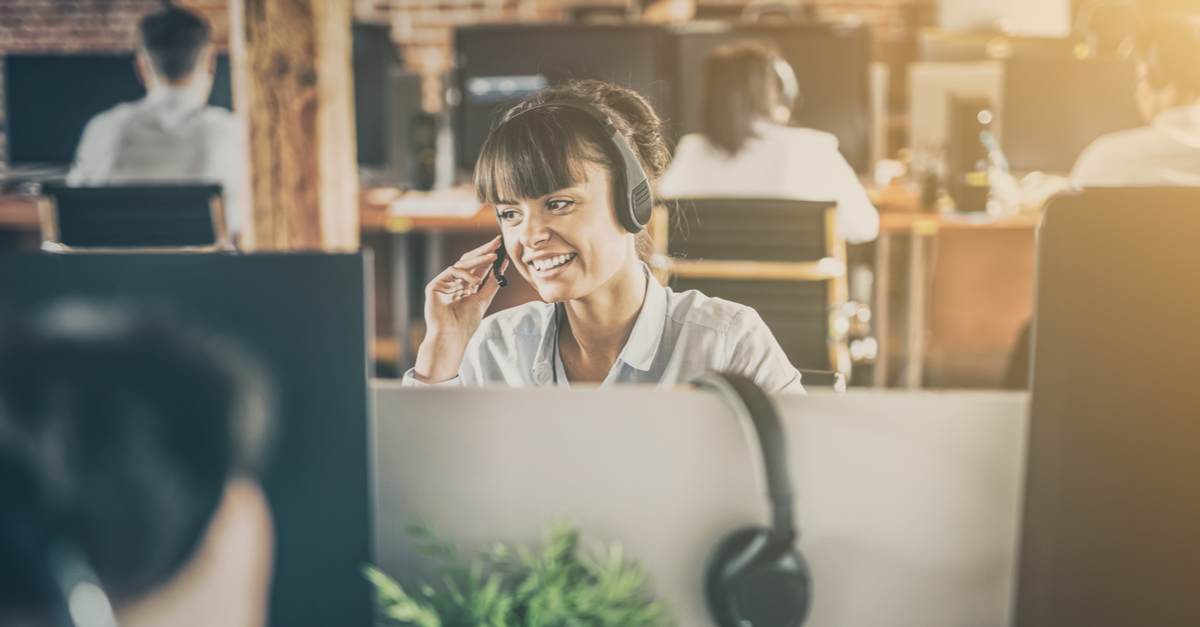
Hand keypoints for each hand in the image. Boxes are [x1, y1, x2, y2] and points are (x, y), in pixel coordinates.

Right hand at [413, 236, 506, 381]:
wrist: (452, 336)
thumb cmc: (466, 323)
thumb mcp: (483, 299)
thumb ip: (492, 282)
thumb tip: (503, 265)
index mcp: (466, 286)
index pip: (478, 267)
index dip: (488, 256)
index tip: (500, 246)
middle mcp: (456, 283)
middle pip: (470, 261)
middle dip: (483, 250)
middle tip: (496, 241)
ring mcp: (445, 283)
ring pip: (462, 263)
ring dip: (479, 259)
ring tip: (493, 257)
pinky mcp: (436, 285)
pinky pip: (452, 271)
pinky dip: (465, 273)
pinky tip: (475, 281)